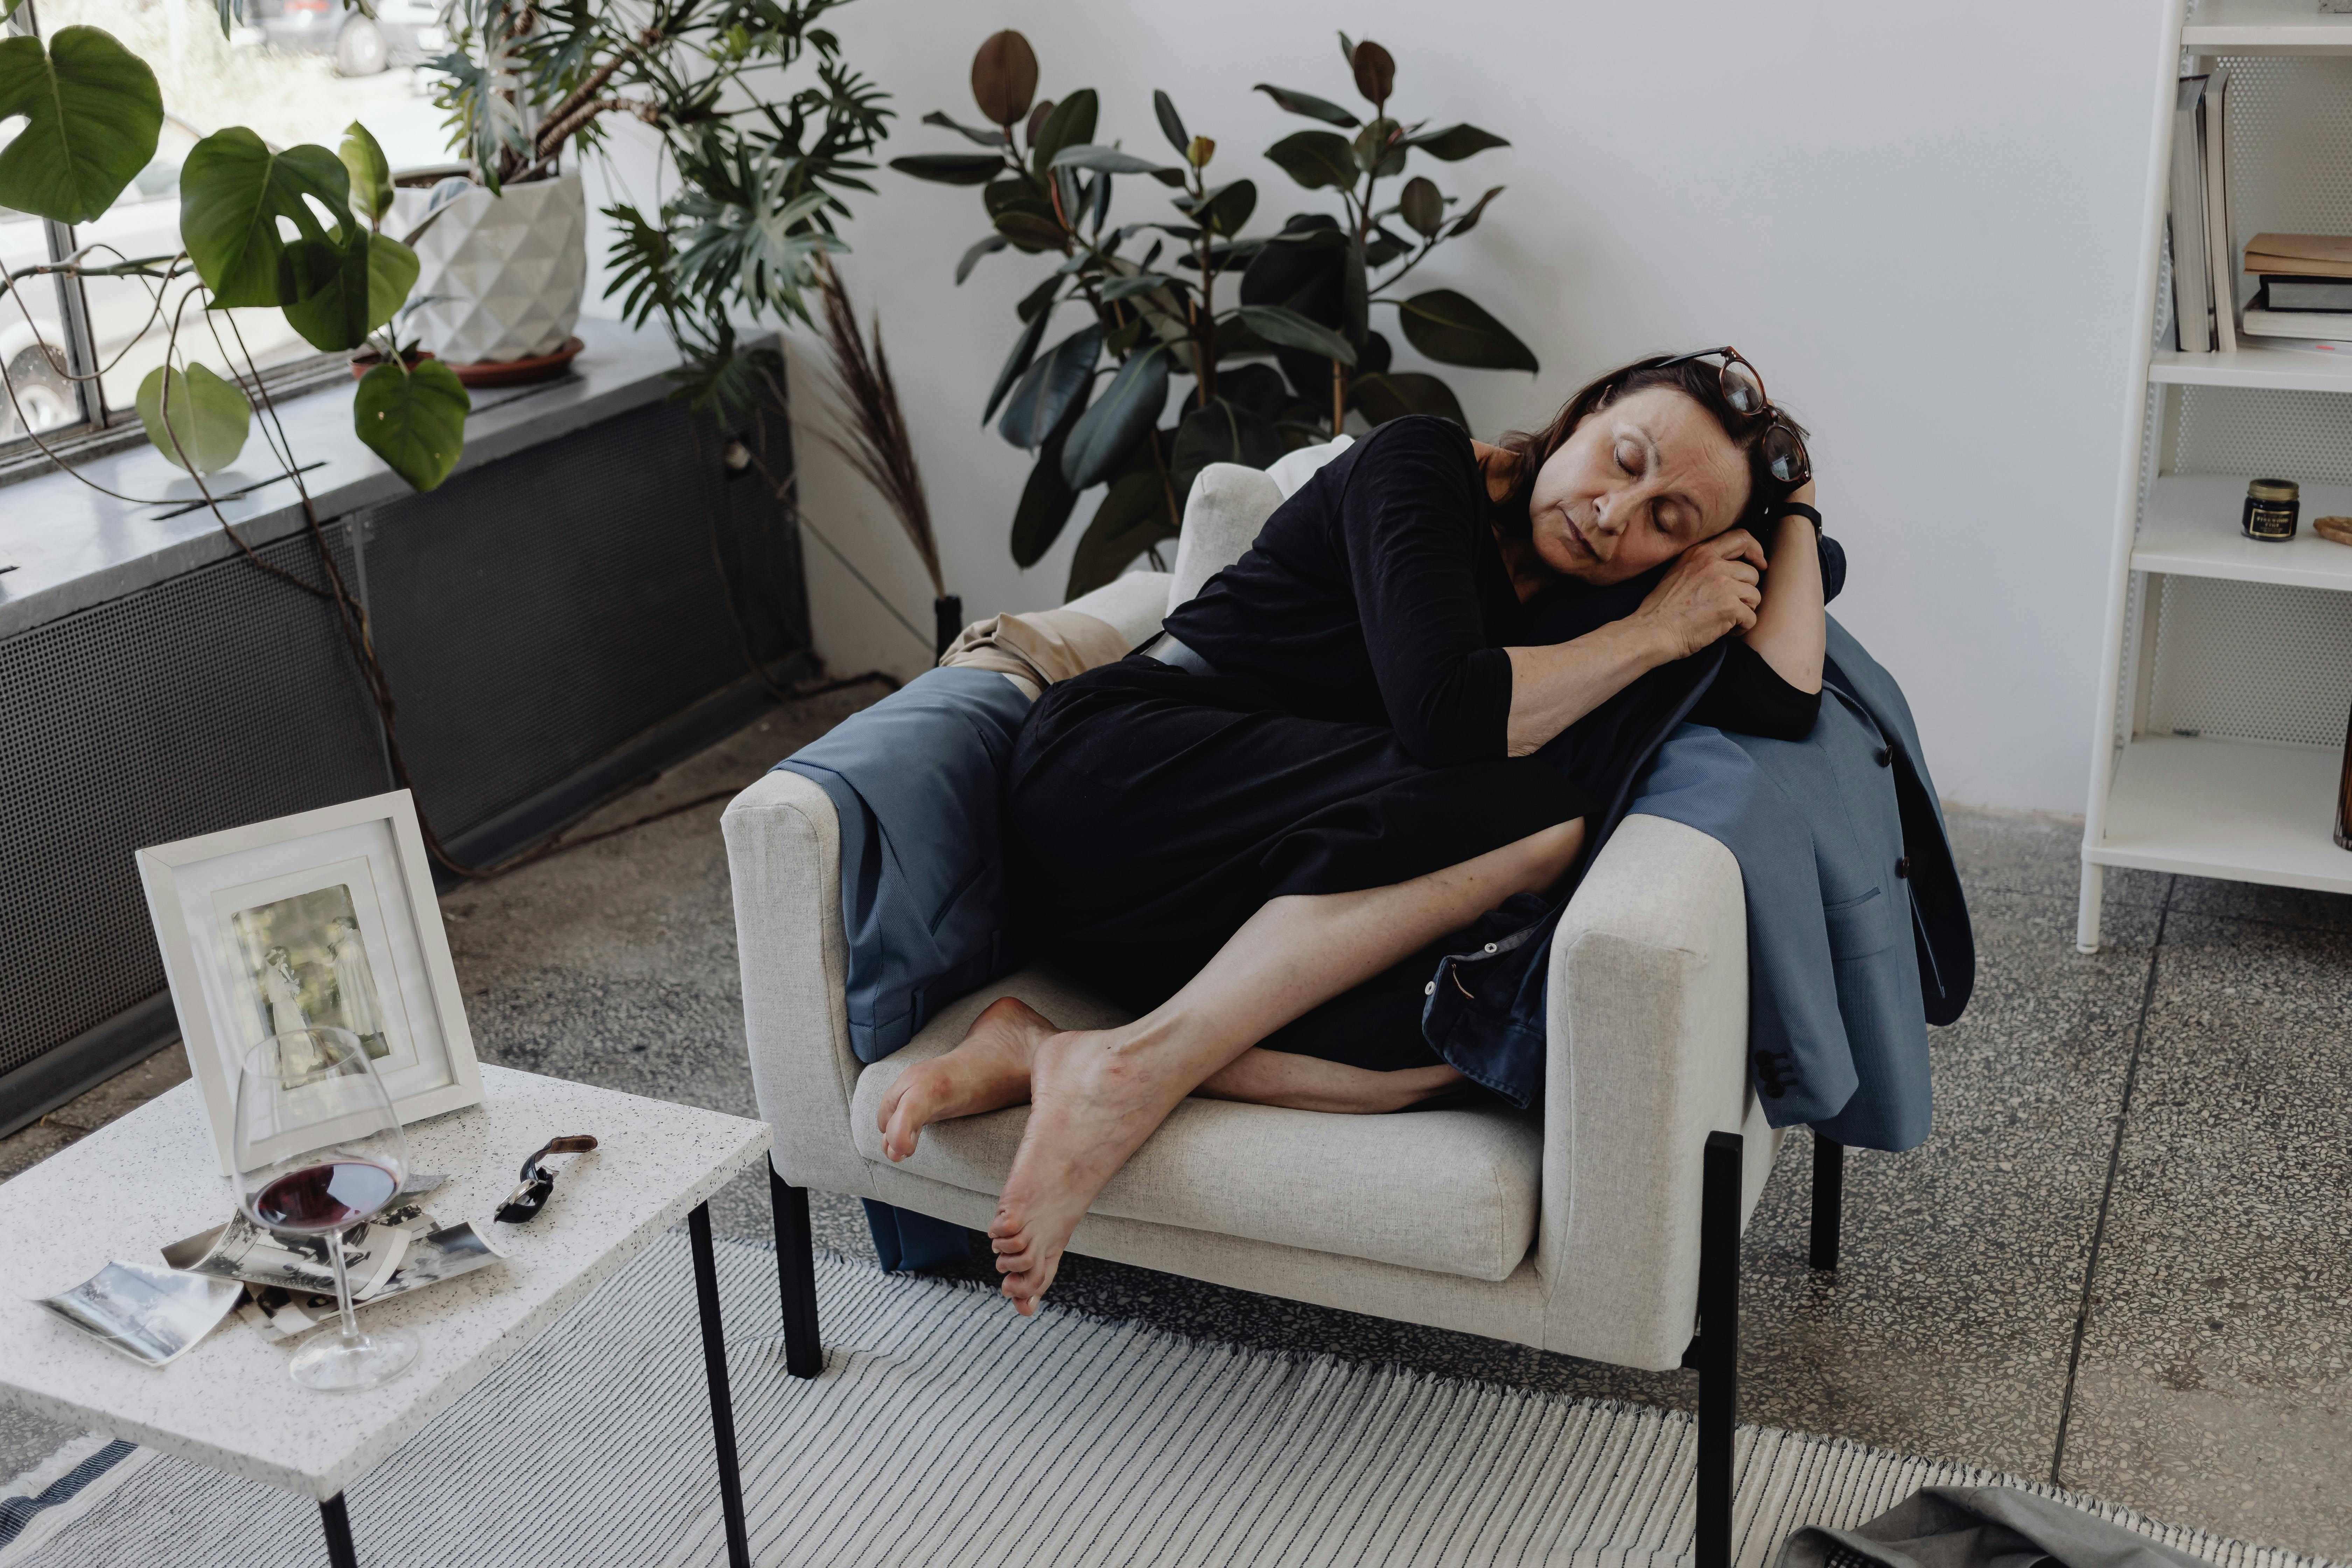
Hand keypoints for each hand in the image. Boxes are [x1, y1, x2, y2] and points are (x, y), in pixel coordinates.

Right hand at [1633, 528, 1765, 658]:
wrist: (1653, 631)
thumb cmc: (1663, 608)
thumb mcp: (1680, 571)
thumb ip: (1704, 563)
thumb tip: (1732, 564)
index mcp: (1701, 552)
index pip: (1741, 537)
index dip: (1756, 550)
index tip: (1759, 563)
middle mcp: (1714, 564)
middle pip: (1752, 573)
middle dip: (1745, 592)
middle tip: (1729, 605)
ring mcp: (1723, 585)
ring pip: (1755, 596)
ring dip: (1744, 610)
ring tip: (1725, 619)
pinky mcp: (1729, 607)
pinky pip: (1752, 618)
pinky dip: (1742, 628)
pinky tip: (1726, 631)